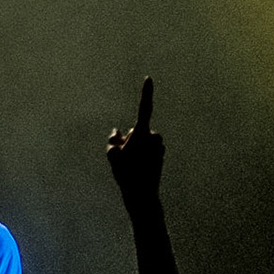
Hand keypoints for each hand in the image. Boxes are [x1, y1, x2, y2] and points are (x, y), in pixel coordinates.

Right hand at [106, 76, 163, 202]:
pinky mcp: (160, 154)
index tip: (149, 78)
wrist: (142, 195)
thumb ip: (113, 139)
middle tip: (125, 158)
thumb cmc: (126, 174)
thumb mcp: (112, 154)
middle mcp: (154, 136)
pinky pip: (147, 149)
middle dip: (130, 139)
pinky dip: (141, 154)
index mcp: (142, 133)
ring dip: (135, 148)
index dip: (146, 92)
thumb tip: (118, 133)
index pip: (144, 108)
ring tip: (131, 166)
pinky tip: (137, 169)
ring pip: (142, 140)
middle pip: (136, 130)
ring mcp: (158, 146)